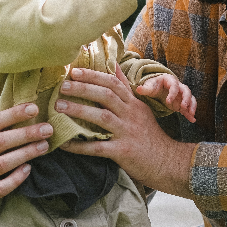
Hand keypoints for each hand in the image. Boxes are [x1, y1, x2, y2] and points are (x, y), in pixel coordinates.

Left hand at [55, 66, 195, 197]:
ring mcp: (127, 132)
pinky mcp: (123, 151)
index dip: (93, 75)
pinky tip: (64, 143)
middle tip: (63, 86)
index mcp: (133, 104)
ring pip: (102, 117)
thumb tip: (113, 64)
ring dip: (79, 110)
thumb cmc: (150, 135)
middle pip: (106, 95)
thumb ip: (125, 88)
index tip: (74, 71)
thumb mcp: (140, 108)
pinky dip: (80, 146)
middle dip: (83, 88)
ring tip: (59, 107)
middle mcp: (130, 115)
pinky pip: (98, 147)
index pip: (113, 83)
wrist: (167, 162)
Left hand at [135, 73, 196, 122]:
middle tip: (183, 107)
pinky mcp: (182, 102)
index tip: (168, 101)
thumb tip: (138, 89)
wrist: (158, 88)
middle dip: (186, 99)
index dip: (172, 93)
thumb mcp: (149, 86)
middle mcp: (178, 86)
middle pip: (186, 90)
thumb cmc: (153, 86)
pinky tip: (192, 120)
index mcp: (170, 80)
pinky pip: (189, 107)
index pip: (174, 85)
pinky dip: (190, 113)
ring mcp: (182, 94)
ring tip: (191, 114)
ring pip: (191, 98)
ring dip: (192, 105)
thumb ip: (145, 88)